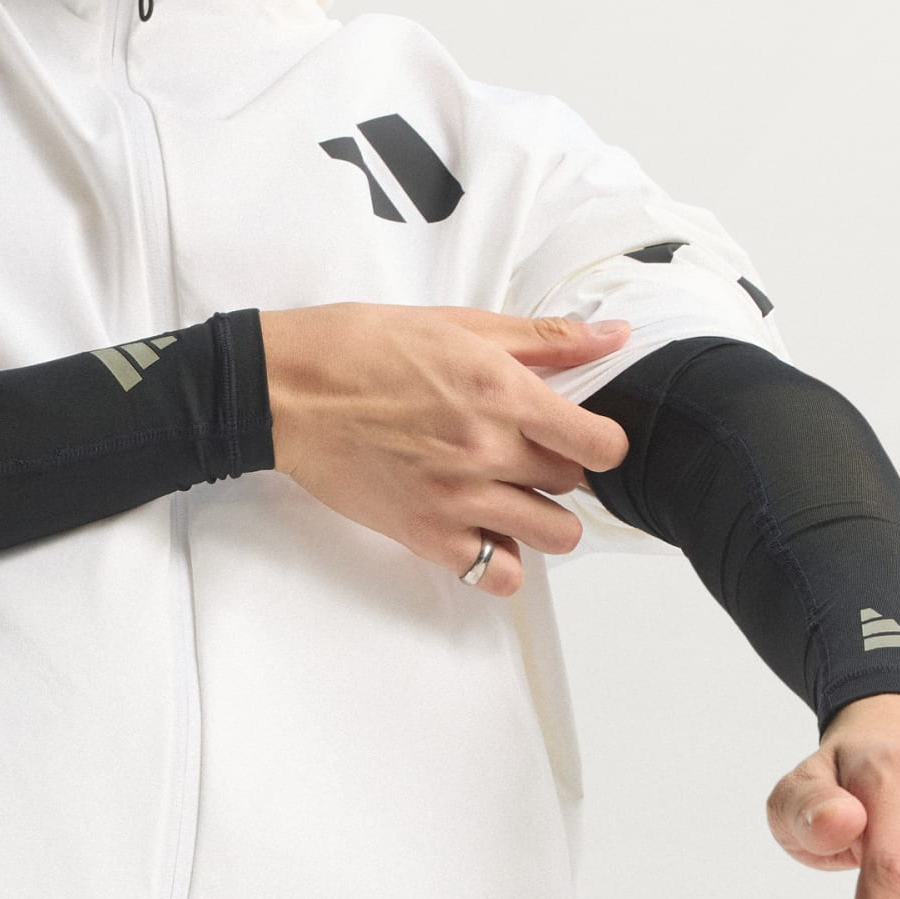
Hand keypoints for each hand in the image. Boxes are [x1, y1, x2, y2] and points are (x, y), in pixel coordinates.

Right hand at [255, 302, 632, 597]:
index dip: (601, 440)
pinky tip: (481, 528)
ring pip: (554, 535)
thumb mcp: (456, 325)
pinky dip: (501, 558)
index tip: (583, 434)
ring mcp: (458, 500)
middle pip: (573, 484)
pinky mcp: (426, 536)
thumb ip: (542, 339)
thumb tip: (614, 337)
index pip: (601, 445)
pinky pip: (499, 574)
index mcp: (502, 392)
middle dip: (558, 466)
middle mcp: (488, 451)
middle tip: (523, 449)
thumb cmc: (360, 348)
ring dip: (540, 515)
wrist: (285, 390)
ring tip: (508, 492)